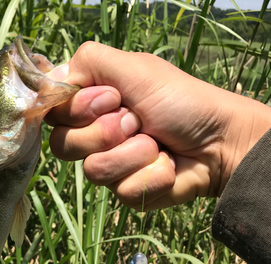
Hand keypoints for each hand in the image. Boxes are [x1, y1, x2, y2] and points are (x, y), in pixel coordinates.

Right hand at [46, 42, 270, 209]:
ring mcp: (110, 167)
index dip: (77, 110)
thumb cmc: (181, 101)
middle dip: (106, 132)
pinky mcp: (127, 193)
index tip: (111, 99)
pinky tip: (166, 165)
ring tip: (157, 144)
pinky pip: (122, 191)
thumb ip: (89, 62)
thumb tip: (50, 77)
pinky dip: (150, 175)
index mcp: (92, 105)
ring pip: (94, 172)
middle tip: (137, 121)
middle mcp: (94, 137)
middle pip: (63, 146)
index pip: (53, 114)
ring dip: (133, 154)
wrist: (220, 142)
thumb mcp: (135, 68)